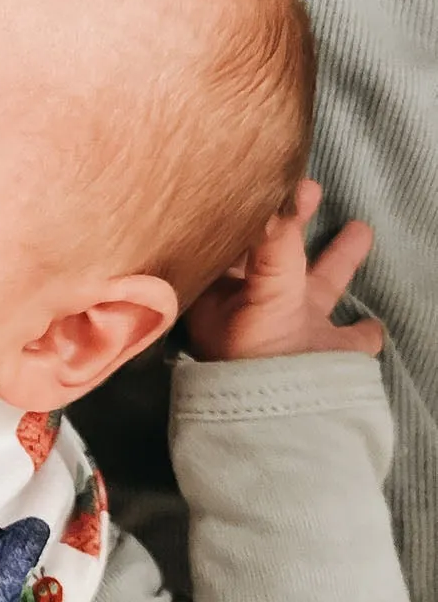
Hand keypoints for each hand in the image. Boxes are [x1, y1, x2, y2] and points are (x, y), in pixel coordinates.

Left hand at [183, 179, 383, 361]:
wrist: (284, 423)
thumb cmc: (256, 355)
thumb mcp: (262, 288)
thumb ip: (275, 240)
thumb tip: (284, 191)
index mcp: (228, 295)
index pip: (237, 242)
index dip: (253, 212)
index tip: (273, 178)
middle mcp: (260, 311)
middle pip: (278, 258)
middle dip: (294, 225)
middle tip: (312, 188)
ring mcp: (297, 336)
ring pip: (322, 288)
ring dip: (339, 259)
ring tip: (360, 228)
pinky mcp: (332, 359)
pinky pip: (353, 338)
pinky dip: (364, 329)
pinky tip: (373, 322)